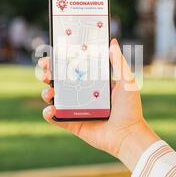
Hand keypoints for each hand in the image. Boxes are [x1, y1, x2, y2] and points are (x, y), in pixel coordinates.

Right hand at [38, 38, 159, 170]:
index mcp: (92, 83)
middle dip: (47, 75)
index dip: (59, 61)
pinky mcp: (73, 124)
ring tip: (50, 91)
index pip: (72, 68)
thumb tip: (112, 42)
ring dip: (46, 93)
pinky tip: (51, 109)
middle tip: (45, 72)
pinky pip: (55, 119)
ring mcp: (75, 110)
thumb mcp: (126, 81)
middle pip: (58, 82)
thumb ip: (118, 62)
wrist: (129, 135)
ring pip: (53, 99)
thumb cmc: (130, 108)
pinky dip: (48, 114)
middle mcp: (81, 95)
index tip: (52, 55)